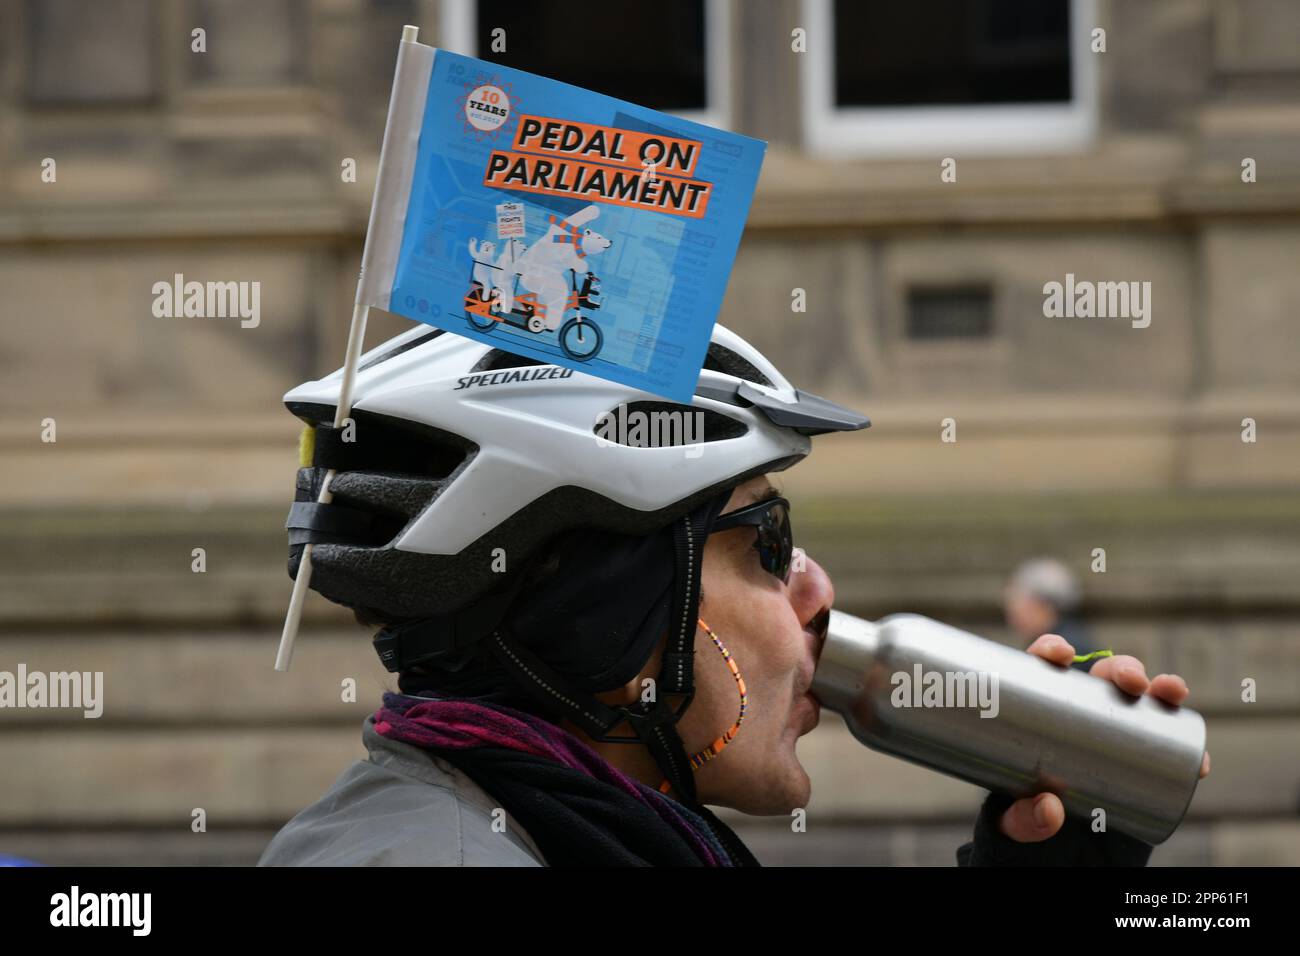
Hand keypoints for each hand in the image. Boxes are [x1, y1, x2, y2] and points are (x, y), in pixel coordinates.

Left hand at [999, 634, 1211, 842]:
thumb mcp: (1010, 827)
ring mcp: (1119, 742)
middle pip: (1102, 678)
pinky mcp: (1145, 771)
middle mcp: (1083, 720)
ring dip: (1162, 689)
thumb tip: (1049, 808)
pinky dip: (1189, 754)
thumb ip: (1021, 820)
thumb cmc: (1025, 830)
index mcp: (1041, 716)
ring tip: (1169, 692)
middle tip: (1129, 681)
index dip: (1052, 650)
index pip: (1044, 671)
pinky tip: (1197, 759)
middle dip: (1121, 667)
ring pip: (1144, 704)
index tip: (1059, 654)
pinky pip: (1173, 756)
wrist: (1061, 863)